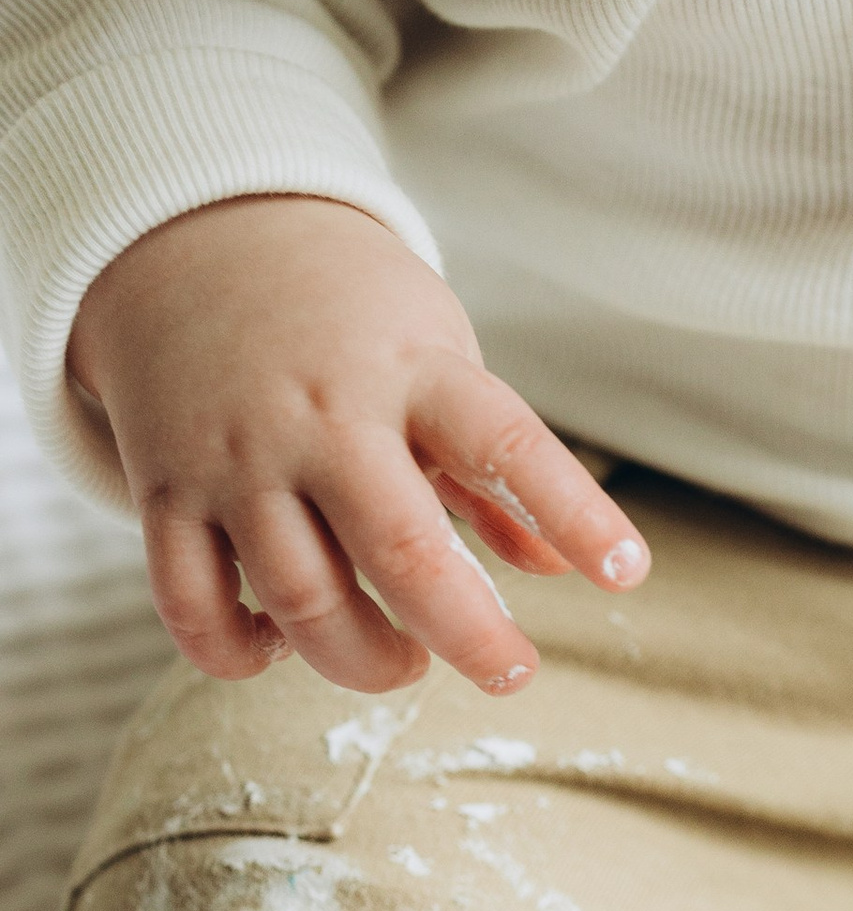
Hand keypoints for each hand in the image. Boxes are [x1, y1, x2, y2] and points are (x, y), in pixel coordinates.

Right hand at [64, 194, 648, 696]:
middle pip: (401, 550)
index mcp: (413, 371)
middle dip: (468, 634)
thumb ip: (488, 472)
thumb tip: (555, 571)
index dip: (575, 515)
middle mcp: (324, 416)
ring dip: (362, 659)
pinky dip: (238, 653)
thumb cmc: (347, 318)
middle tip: (510, 670)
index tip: (628, 575)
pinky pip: (192, 603)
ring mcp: (237, 456)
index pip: (508, 445)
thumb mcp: (437, 361)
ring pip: (300, 596)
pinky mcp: (165, 489)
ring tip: (404, 661)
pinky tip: (280, 647)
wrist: (194, 240)